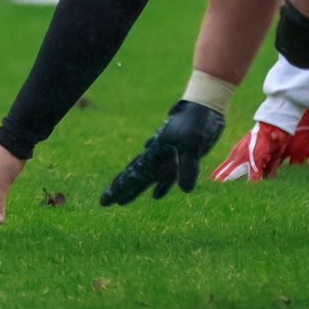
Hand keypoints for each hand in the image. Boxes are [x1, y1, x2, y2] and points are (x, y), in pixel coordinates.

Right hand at [101, 99, 226, 203]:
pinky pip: (167, 176)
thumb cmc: (195, 122)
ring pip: (147, 177)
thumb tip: (184, 189)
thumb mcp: (192, 144)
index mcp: (154, 153)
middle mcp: (157, 157)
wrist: (204, 106)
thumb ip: (186, 166)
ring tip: (123, 201)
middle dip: (121, 188)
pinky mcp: (181, 157)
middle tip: (105, 201)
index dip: (120, 188)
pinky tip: (156, 195)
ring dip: (137, 188)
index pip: (133, 174)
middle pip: (134, 175)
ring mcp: (167, 157)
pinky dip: (161, 185)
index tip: (105, 200)